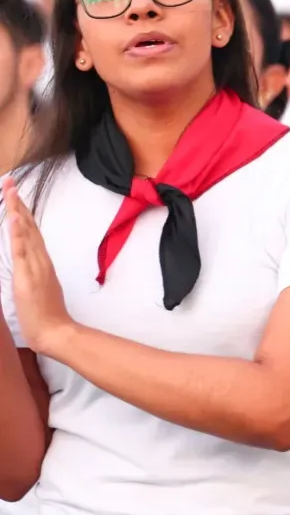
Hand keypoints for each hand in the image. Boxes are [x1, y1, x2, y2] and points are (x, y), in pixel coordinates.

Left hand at [3, 177, 72, 357]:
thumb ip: (32, 274)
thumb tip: (25, 264)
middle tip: (10, 182)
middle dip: (17, 204)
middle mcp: (39, 260)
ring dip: (16, 211)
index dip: (21, 212)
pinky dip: (18, 233)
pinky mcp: (28, 276)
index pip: (29, 231)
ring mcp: (35, 266)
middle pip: (28, 226)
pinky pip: (22, 251)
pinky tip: (14, 219)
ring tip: (10, 192)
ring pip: (25, 233)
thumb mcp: (36, 290)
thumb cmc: (45, 316)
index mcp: (40, 262)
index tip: (13, 194)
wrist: (55, 332)